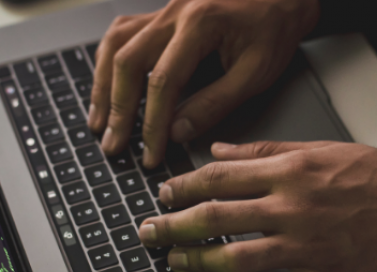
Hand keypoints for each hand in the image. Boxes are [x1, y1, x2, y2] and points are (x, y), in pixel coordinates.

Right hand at [88, 0, 320, 167]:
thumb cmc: (276, 25)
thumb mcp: (256, 72)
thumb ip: (215, 103)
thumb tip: (177, 131)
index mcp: (200, 24)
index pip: (163, 82)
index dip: (152, 124)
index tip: (150, 153)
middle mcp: (175, 12)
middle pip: (127, 61)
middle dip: (118, 109)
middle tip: (114, 144)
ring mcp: (165, 10)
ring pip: (116, 44)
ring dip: (104, 85)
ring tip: (100, 120)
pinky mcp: (164, 13)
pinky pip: (124, 33)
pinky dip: (110, 61)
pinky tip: (108, 83)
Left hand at [138, 141, 376, 271]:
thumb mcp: (323, 148)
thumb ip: (266, 149)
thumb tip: (220, 150)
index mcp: (291, 171)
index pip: (220, 177)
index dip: (183, 186)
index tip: (164, 194)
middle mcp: (294, 208)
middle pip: (217, 218)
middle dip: (174, 225)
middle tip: (150, 232)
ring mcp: (309, 248)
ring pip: (238, 260)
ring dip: (199, 264)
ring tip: (176, 264)